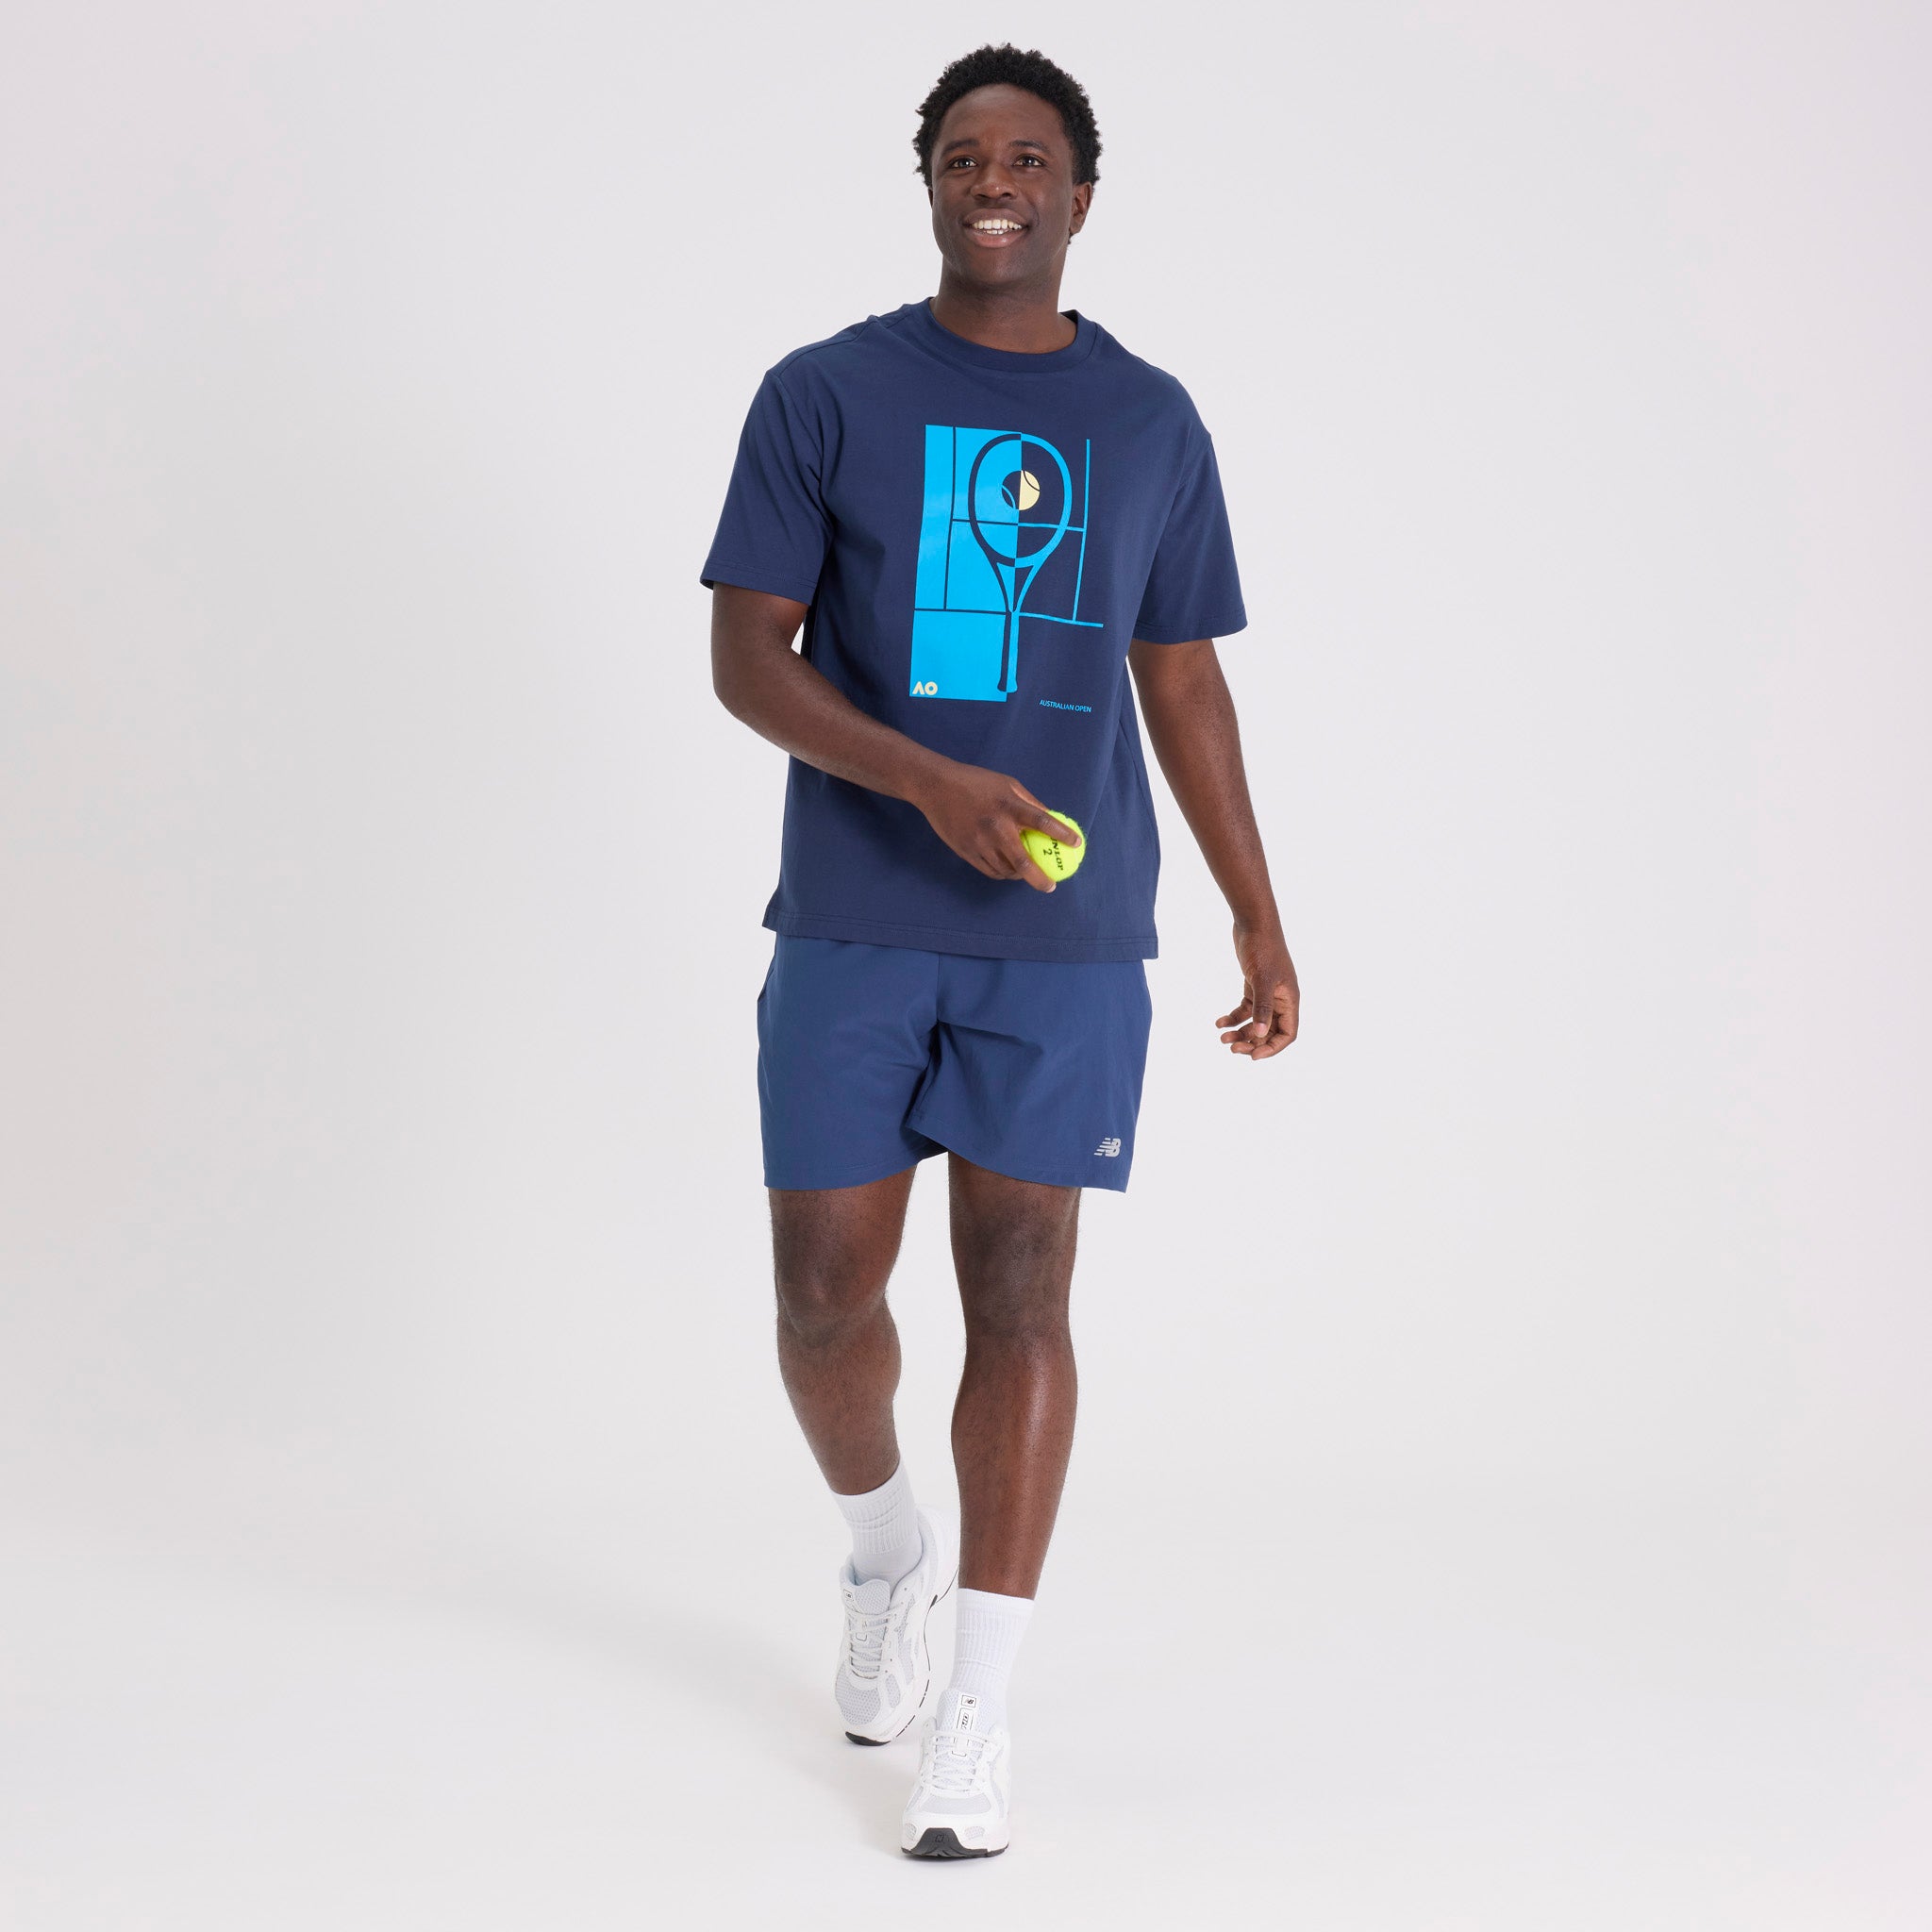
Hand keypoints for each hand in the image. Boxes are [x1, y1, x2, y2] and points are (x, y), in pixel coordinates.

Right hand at [914, 761, 1081, 891]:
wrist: (936, 788)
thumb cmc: (976, 782)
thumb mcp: (1007, 784)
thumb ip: (1029, 802)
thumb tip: (1051, 818)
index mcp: (1009, 806)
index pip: (1042, 822)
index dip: (1061, 833)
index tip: (1077, 843)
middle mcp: (996, 827)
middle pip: (1023, 862)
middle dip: (1040, 879)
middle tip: (1051, 886)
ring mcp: (979, 843)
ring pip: (1006, 871)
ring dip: (1020, 876)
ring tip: (1027, 875)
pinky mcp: (966, 852)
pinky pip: (990, 870)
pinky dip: (1002, 873)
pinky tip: (1008, 870)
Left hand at [1217, 919, 1298, 1059]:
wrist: (1253, 923)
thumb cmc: (1263, 948)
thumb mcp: (1262, 979)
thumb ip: (1263, 1007)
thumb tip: (1261, 1034)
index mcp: (1290, 1000)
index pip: (1287, 1033)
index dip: (1272, 1048)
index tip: (1252, 1056)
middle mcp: (1281, 999)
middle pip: (1270, 1031)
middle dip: (1252, 1043)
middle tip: (1232, 1048)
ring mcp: (1267, 993)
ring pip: (1256, 1022)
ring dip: (1240, 1033)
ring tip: (1222, 1038)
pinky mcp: (1253, 986)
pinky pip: (1245, 1009)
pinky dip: (1233, 1018)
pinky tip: (1219, 1023)